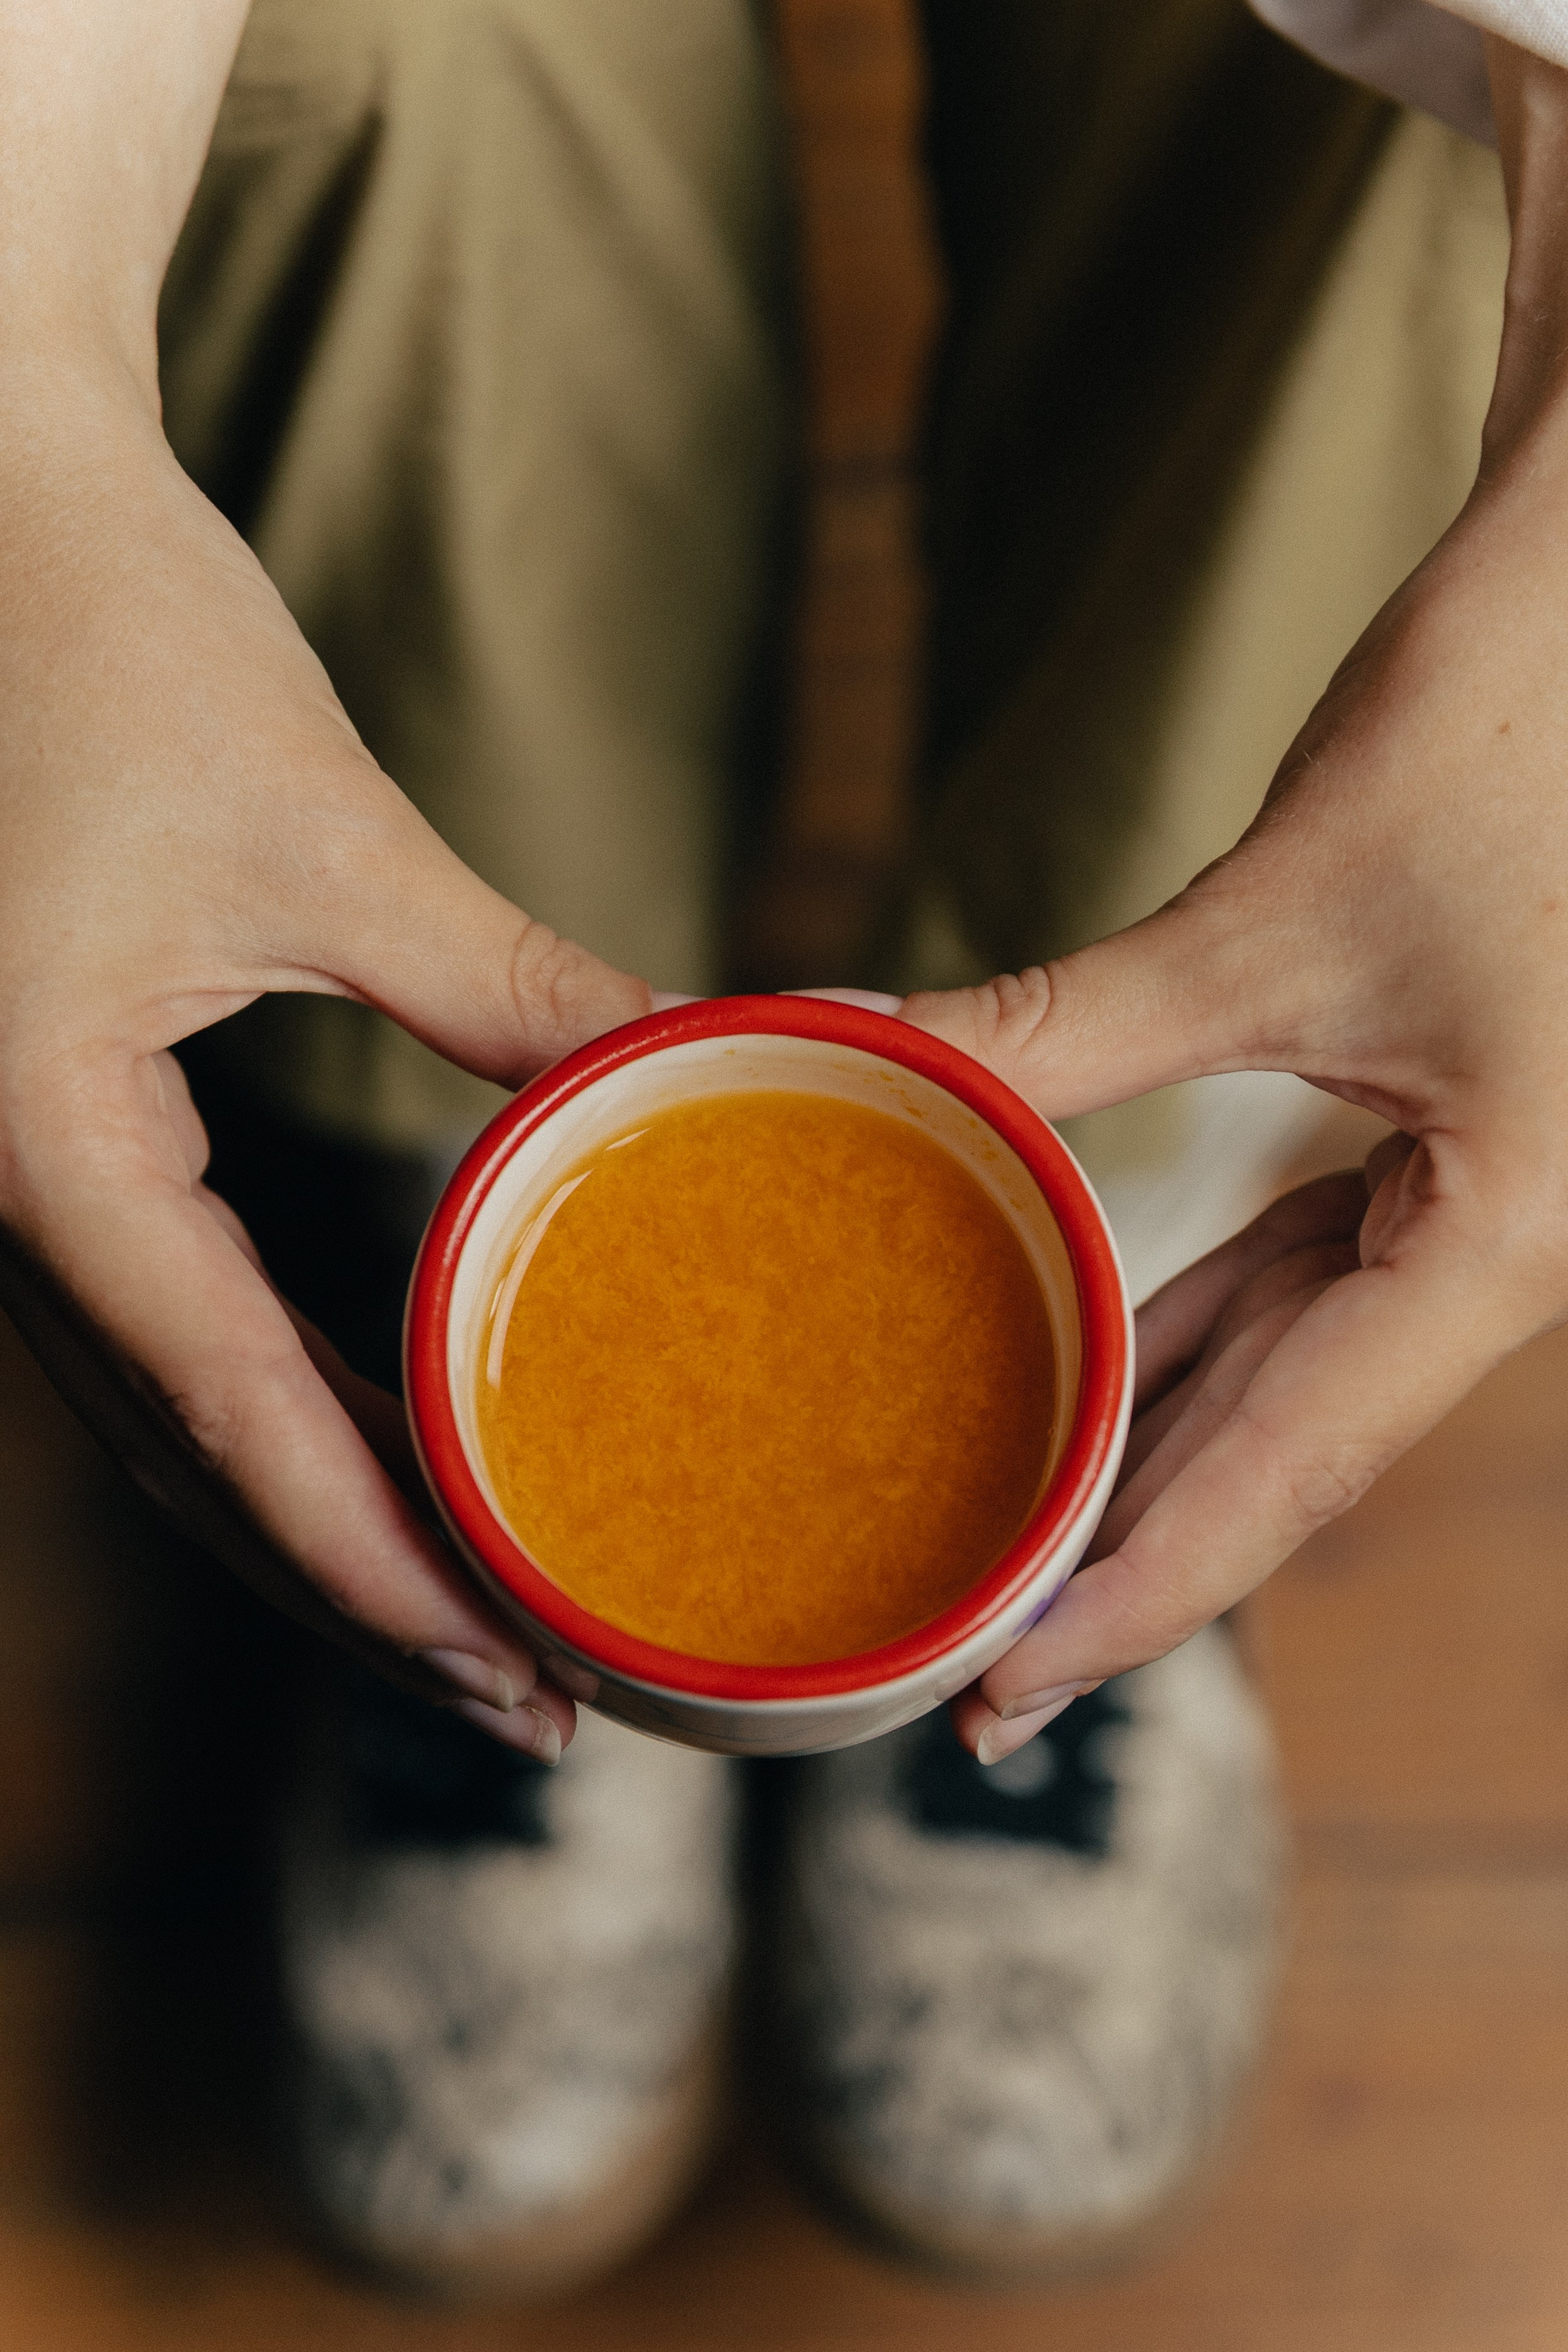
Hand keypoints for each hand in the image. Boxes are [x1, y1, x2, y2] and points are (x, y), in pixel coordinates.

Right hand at [0, 0, 661, 1750]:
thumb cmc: (112, 634)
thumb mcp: (330, 835)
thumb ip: (514, 986)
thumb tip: (715, 1071)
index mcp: (37, 1142)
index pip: (223, 1415)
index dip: (374, 1562)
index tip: (515, 1666)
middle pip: (186, 1462)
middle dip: (356, 1590)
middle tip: (530, 1693)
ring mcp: (8, 1164)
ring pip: (166, 1408)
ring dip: (317, 1520)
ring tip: (482, 1610)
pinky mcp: (44, 1118)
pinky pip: (161, 1310)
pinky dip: (278, 1400)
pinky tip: (393, 1432)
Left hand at [909, 36, 1567, 1760]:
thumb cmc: (1511, 734)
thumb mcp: (1271, 918)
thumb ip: (1068, 1025)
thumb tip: (859, 1065)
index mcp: (1500, 1242)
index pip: (1287, 1467)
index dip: (1145, 1596)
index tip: (1011, 1698)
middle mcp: (1497, 1249)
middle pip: (1288, 1445)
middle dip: (1135, 1549)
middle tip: (973, 1649)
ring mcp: (1474, 1194)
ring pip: (1291, 1361)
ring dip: (1156, 1441)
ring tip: (1011, 1527)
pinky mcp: (1443, 1130)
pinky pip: (1304, 1264)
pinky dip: (1194, 1318)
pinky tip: (1090, 1355)